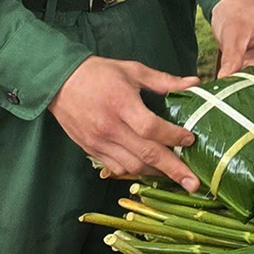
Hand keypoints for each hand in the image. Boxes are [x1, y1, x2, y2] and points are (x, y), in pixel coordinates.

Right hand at [49, 57, 202, 190]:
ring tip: (175, 175)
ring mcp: (99, 142)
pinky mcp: (91, 150)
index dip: (173, 136)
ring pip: (132, 166)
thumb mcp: (133, 70)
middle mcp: (110, 128)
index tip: (190, 140)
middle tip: (193, 184)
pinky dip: (135, 170)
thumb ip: (164, 81)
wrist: (59, 82)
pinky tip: (148, 168)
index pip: (151, 129)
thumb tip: (194, 83)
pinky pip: (117, 168)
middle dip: (173, 170)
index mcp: (122, 104)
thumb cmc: (100, 73)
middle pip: (146, 154)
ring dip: (155, 172)